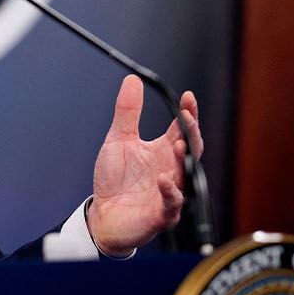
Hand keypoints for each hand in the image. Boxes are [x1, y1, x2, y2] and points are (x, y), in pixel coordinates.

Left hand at [88, 75, 201, 255]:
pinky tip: (164, 178)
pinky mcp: (162, 214)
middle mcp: (172, 170)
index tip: (187, 96)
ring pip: (185, 175)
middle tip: (188, 116)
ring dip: (183, 159)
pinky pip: (172, 203)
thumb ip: (128, 113)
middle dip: (192, 133)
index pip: (183, 129)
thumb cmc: (114, 180)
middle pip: (191, 149)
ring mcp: (169, 193)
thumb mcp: (118, 140)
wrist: (102, 215)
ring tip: (179, 142)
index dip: (188, 113)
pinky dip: (170, 190)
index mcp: (163, 151)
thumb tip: (133, 79)